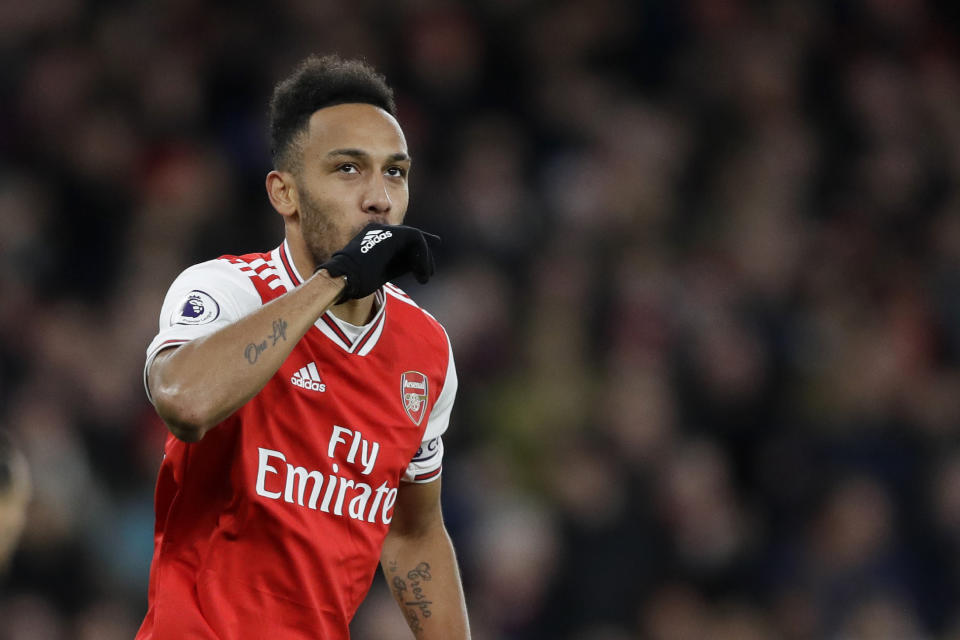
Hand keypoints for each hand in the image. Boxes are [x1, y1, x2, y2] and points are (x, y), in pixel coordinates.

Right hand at [319, 223, 439, 301]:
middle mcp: (380, 229)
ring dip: (424, 259)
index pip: (401, 238)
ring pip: (416, 238)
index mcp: (374, 237)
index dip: (417, 247)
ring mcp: (386, 230)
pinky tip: (422, 274)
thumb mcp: (380, 270)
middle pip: (410, 236)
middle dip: (425, 250)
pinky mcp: (393, 234)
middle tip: (430, 270)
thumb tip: (415, 265)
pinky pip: (416, 240)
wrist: (343, 277)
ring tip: (425, 277)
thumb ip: (396, 264)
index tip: (427, 259)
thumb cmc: (356, 280)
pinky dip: (423, 258)